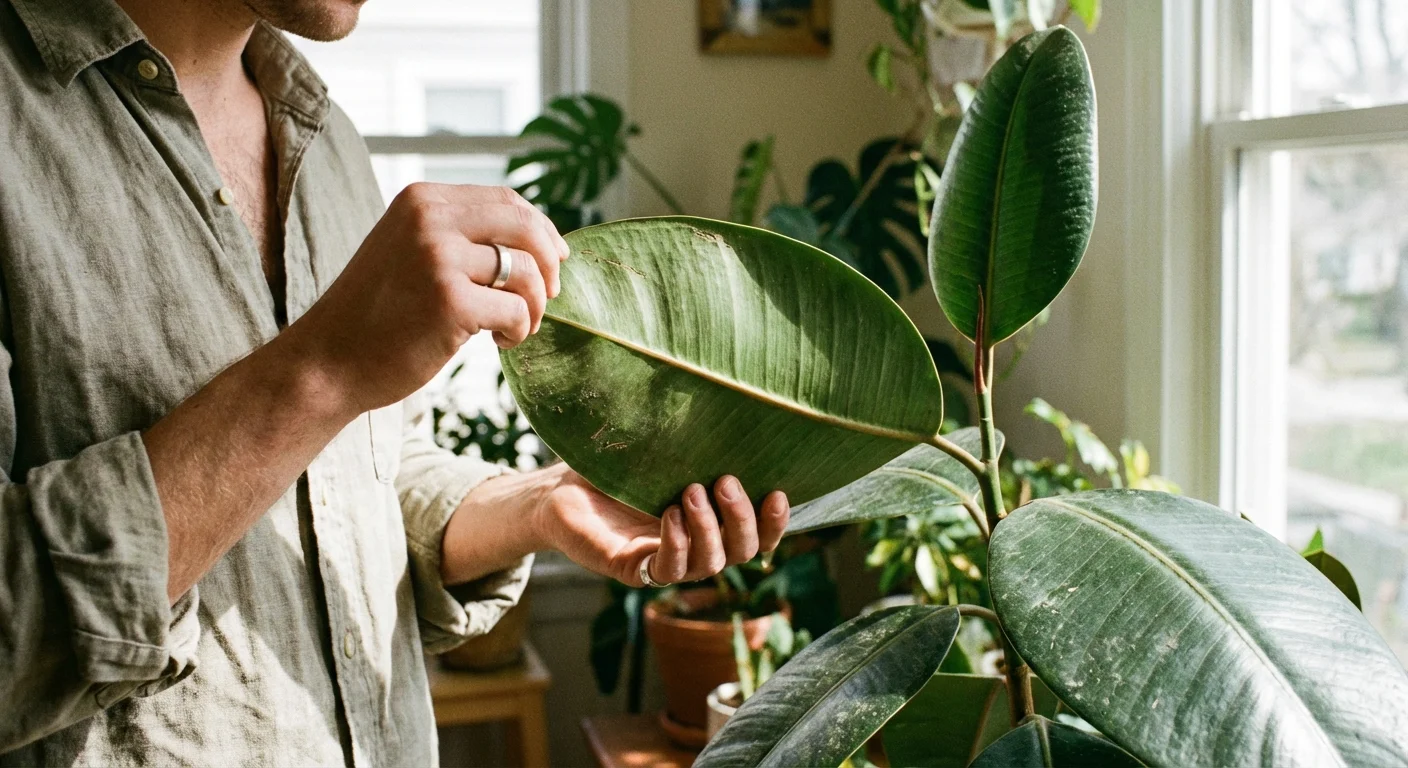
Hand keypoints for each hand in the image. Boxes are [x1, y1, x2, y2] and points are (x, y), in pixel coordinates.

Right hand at [288, 183, 568, 413]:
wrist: (329, 360)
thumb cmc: (378, 313)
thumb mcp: (410, 250)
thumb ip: (459, 235)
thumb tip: (538, 240)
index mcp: (422, 200)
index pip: (506, 200)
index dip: (541, 230)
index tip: (555, 259)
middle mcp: (429, 219)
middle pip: (525, 227)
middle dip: (550, 263)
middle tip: (551, 294)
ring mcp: (439, 258)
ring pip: (526, 271)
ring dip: (535, 305)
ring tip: (515, 327)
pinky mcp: (450, 302)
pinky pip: (517, 310)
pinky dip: (519, 330)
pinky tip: (499, 341)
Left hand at [535, 464, 789, 586]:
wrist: (560, 487)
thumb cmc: (616, 466)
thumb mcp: (661, 449)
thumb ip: (693, 440)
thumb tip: (725, 397)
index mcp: (711, 521)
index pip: (758, 533)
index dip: (774, 522)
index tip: (779, 492)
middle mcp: (696, 545)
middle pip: (742, 552)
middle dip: (743, 519)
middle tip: (725, 481)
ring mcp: (667, 560)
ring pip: (711, 563)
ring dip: (708, 528)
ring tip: (691, 492)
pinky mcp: (635, 570)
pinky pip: (668, 568)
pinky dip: (676, 542)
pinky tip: (670, 515)